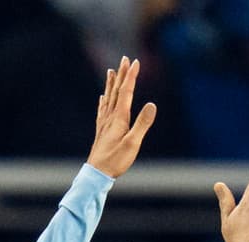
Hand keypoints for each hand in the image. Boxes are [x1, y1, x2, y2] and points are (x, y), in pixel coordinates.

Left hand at [85, 55, 157, 178]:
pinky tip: (102, 98)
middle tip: (124, 59)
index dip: (131, 76)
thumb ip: (142, 124)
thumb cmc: (116, 161)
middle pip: (116, 91)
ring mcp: (104, 124)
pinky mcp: (101, 131)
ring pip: (108, 98)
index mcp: (119, 118)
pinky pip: (102, 110)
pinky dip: (103, 100)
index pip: (126, 92)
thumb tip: (152, 105)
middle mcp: (110, 117)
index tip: (135, 62)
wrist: (96, 174)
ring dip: (111, 84)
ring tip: (111, 71)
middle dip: (121, 74)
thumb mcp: (133, 143)